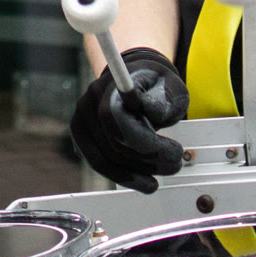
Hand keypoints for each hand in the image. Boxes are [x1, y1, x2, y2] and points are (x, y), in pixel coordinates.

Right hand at [69, 47, 187, 192]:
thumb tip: (152, 113)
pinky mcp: (80, 137)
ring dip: (133, 176)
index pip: (120, 121)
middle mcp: (88, 102)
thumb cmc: (155, 83)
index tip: (174, 153)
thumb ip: (163, 101)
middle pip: (112, 145)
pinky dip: (120, 175)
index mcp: (110, 86)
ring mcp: (81, 120)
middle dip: (147, 162)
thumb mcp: (170, 86)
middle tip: (174, 165)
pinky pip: (97, 163)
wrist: (132, 77)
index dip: (147, 144)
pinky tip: (139, 179)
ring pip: (102, 161)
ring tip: (156, 179)